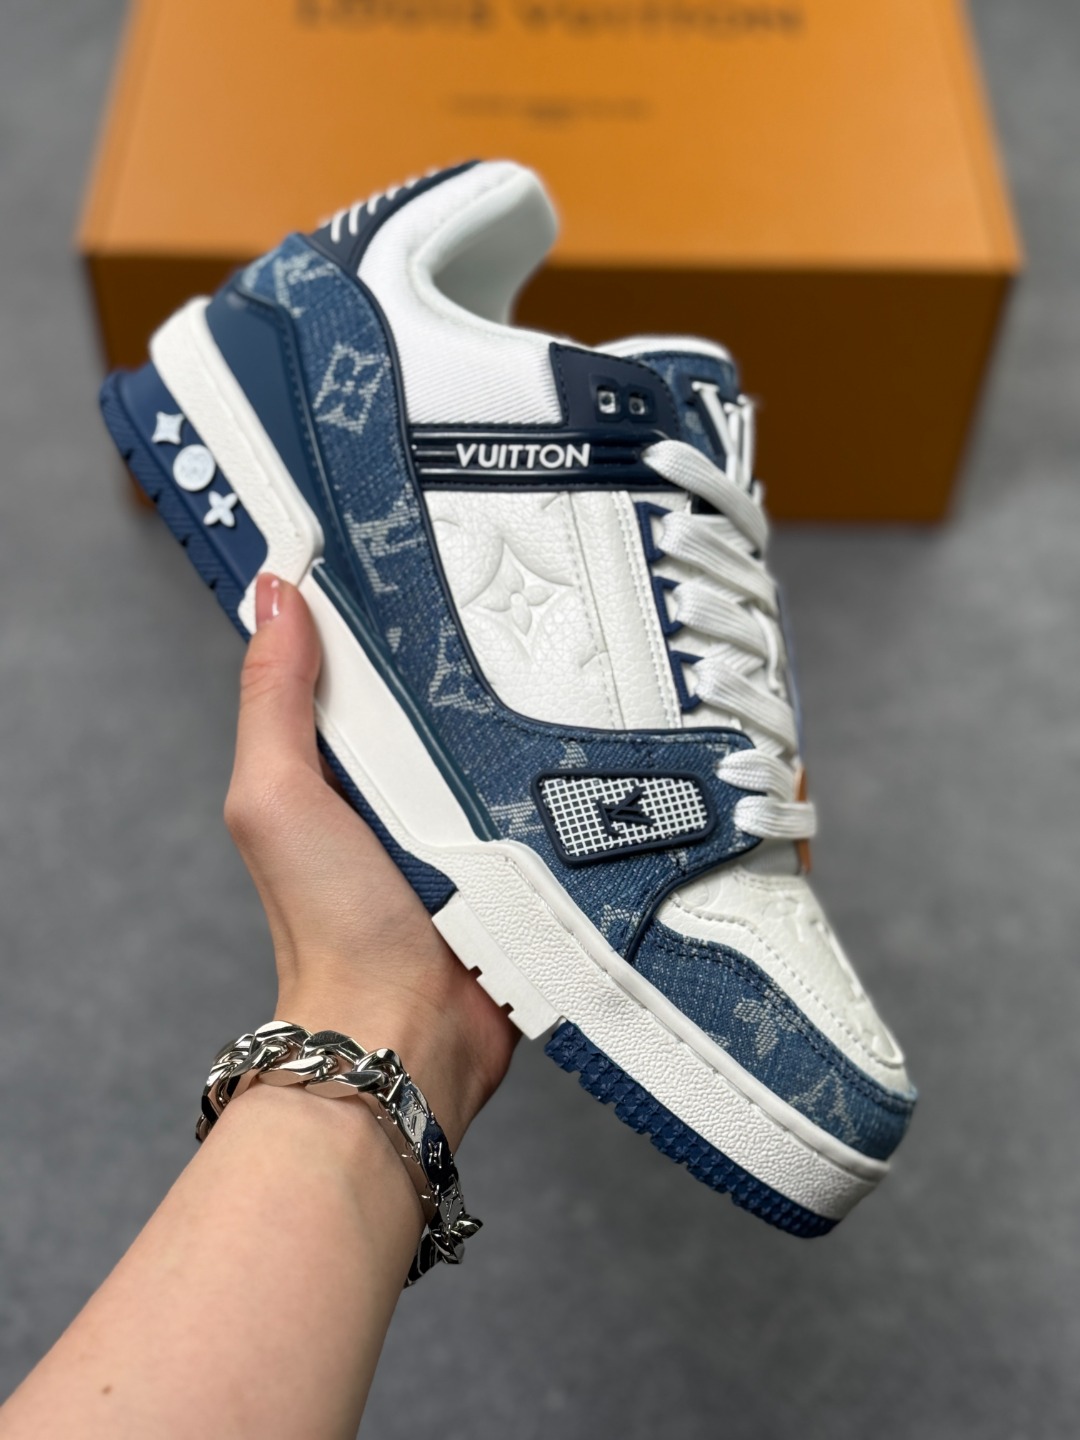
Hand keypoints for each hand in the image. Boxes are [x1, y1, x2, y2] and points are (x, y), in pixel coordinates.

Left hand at [223, 573, 517, 1145]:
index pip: (360, 652)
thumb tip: (275, 594)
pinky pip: (550, 781)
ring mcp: (471, 809)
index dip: (377, 591)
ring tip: (572, 615)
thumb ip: (274, 699)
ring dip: (531, 691)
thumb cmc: (330, 926)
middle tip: (518, 553)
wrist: (409, 1031)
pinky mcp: (527, 842)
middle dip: (474, 630)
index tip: (407, 519)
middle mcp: (406, 778)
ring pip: (506, 723)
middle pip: (443, 680)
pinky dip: (567, 755)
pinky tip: (602, 711)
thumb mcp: (278, 796)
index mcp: (340, 758)